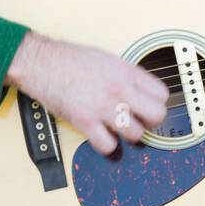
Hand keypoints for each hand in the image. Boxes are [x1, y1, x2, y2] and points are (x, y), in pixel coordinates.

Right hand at [5, 32, 169, 155]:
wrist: (42, 63)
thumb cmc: (72, 59)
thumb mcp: (109, 59)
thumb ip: (127, 75)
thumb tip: (141, 90)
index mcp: (127, 72)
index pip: (162, 94)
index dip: (157, 103)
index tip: (149, 106)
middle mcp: (120, 89)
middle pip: (156, 116)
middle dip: (151, 122)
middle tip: (141, 121)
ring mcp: (103, 106)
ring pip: (135, 134)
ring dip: (129, 135)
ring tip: (120, 129)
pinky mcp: (85, 121)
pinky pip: (107, 145)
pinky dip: (107, 146)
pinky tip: (102, 137)